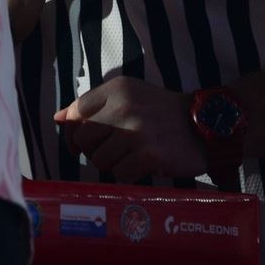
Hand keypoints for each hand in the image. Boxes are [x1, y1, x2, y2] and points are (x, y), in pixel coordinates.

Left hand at [55, 77, 206, 181]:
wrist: (207, 123)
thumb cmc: (161, 111)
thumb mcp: (127, 95)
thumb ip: (93, 105)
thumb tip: (58, 119)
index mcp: (116, 89)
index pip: (75, 114)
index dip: (73, 133)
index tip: (81, 143)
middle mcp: (123, 107)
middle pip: (82, 139)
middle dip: (91, 151)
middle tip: (109, 153)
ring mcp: (136, 132)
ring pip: (99, 160)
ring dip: (112, 164)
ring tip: (130, 158)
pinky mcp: (149, 155)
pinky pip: (120, 175)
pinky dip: (128, 175)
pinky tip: (141, 167)